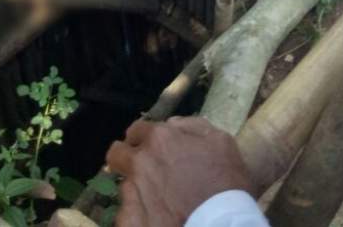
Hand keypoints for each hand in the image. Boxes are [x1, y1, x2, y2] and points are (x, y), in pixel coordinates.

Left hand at [106, 117, 254, 226]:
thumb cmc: (225, 184)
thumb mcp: (221, 142)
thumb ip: (192, 126)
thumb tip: (172, 125)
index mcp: (160, 140)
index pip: (136, 130)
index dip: (144, 138)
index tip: (152, 148)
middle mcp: (140, 163)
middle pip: (116, 155)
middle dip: (126, 159)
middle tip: (145, 172)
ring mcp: (132, 195)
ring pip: (126, 188)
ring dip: (139, 191)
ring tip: (162, 203)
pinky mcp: (129, 222)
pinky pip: (127, 216)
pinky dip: (140, 217)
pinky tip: (158, 220)